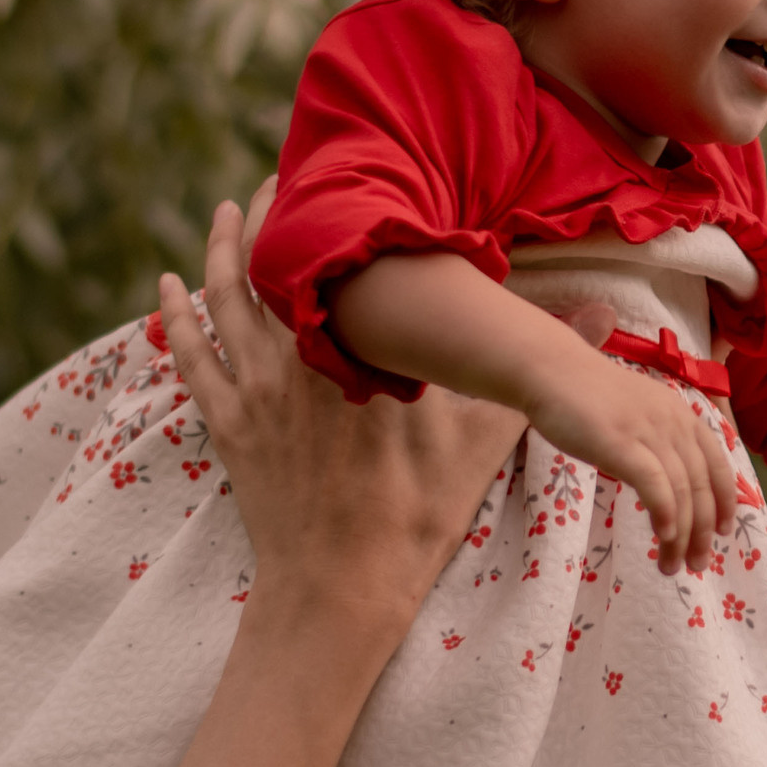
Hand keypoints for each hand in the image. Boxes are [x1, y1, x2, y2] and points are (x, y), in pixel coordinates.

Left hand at [156, 201, 525, 634]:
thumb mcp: (481, 439)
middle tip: (285, 176)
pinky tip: (167, 287)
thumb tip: (599, 321)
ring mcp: (255, 395)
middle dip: (275, 215)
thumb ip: (526, 376)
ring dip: (222, 250)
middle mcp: (300, 363)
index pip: (344, 266)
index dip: (339, 218)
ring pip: (224, 302)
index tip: (345, 176)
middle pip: (276, 268)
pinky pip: (192, 357)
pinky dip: (177, 317)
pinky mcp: (228, 428)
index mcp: (363, 355)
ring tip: (232, 207)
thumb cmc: (415, 517)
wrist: (340, 590)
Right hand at [518, 335, 738, 575]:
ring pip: (681, 491)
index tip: (722, 531)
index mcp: (683, 415)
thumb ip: (659, 440)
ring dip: (682, 535)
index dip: (725, 502)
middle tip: (697, 564)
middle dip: (703, 531)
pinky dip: (664, 512)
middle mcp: (674, 423)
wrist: (551, 371)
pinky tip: (663, 536)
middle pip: (702, 486)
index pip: (718, 465)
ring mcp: (648, 432)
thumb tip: (671, 482)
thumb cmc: (589, 396)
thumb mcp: (639, 414)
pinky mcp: (621, 443)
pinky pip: (654, 483)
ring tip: (672, 565)